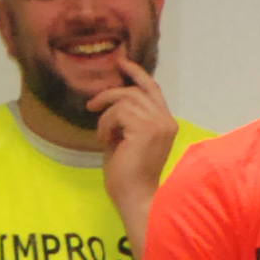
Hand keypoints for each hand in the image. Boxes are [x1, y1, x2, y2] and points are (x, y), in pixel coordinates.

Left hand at [94, 58, 179, 230]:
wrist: (135, 196)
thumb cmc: (129, 174)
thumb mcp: (128, 138)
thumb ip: (127, 117)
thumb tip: (112, 98)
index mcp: (166, 123)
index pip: (152, 89)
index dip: (137, 73)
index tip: (121, 63)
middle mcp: (167, 120)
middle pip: (136, 90)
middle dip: (111, 93)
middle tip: (92, 105)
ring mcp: (159, 123)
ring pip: (124, 100)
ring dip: (106, 116)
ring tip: (103, 136)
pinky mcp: (146, 128)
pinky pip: (117, 112)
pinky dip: (105, 125)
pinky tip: (105, 141)